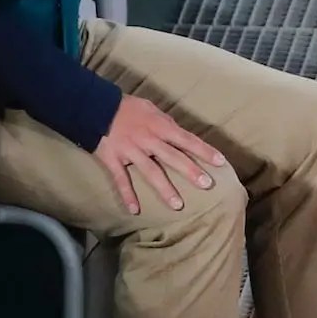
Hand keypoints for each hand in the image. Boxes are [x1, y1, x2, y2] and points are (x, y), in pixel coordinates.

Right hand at [93, 94, 226, 214]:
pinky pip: (121, 180)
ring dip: (165, 189)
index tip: (220, 162)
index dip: (204, 151)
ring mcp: (131, 151)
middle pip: (173, 157)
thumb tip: (180, 136)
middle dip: (190, 171)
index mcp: (160, 126)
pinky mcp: (114, 160)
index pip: (187, 140)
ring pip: (150, 172)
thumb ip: (166, 123)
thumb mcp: (151, 109)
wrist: (96, 106)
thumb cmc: (128, 107)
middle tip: (207, 185)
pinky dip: (127, 195)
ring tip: (178, 205)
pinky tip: (135, 210)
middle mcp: (148, 140)